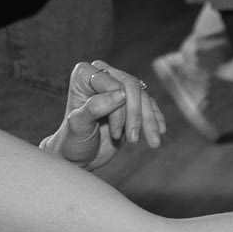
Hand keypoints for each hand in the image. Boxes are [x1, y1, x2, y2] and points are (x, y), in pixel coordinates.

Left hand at [43, 59, 163, 169]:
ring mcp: (118, 88)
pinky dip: (156, 119)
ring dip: (149, 121)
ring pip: (144, 96)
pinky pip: (150, 104)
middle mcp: (103, 76)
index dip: (119, 109)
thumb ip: (95, 107)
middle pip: (131, 87)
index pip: (113, 84)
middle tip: (134, 139)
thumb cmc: (73, 140)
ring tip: (153, 143)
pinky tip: (160, 132)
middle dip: (136, 115)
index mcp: (84, 75)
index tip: (116, 133)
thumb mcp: (79, 125)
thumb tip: (121, 94)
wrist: (79, 156)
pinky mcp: (131, 102)